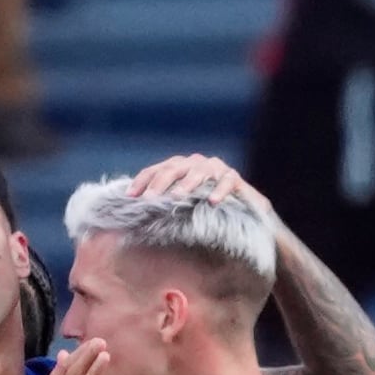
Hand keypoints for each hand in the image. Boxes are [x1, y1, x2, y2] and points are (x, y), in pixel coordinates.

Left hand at [127, 154, 273, 218]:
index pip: (156, 170)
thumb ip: (164, 203)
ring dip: (187, 184)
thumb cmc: (207, 210)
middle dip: (160, 183)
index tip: (129, 197)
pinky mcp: (235, 178)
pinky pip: (227, 182)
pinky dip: (220, 190)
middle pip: (174, 168)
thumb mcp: (183, 206)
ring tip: (177, 198)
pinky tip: (212, 202)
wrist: (244, 212)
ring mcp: (216, 168)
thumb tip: (134, 210)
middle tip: (150, 199)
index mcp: (180, 167)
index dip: (142, 181)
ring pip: (198, 171)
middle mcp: (196, 163)